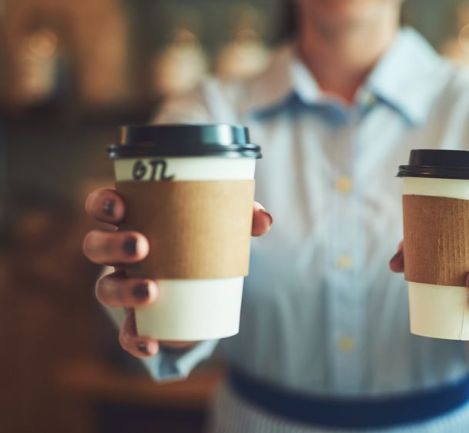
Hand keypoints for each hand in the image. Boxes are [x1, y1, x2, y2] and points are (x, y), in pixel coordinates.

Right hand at [82, 187, 272, 357]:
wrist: (206, 285)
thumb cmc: (207, 240)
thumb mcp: (224, 225)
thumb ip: (243, 217)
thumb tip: (264, 220)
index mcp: (134, 220)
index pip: (103, 206)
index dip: (103, 203)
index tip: (120, 205)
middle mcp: (119, 254)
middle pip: (95, 246)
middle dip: (112, 245)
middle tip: (142, 246)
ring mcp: (123, 286)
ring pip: (104, 289)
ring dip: (122, 291)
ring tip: (151, 292)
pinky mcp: (136, 319)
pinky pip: (126, 332)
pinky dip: (135, 340)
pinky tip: (150, 344)